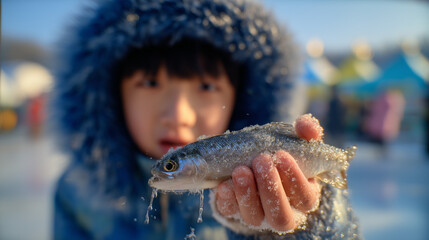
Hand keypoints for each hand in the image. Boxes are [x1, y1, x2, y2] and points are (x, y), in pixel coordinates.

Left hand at [215, 114, 322, 231]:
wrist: (253, 161)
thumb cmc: (280, 154)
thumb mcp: (295, 141)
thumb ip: (306, 131)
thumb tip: (306, 126)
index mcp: (303, 197)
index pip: (305, 198)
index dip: (296, 179)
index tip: (282, 156)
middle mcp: (283, 213)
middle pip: (281, 216)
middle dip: (271, 188)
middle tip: (261, 160)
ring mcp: (258, 216)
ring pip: (255, 217)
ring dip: (247, 194)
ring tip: (241, 170)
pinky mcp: (234, 213)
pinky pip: (230, 212)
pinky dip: (227, 200)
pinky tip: (225, 184)